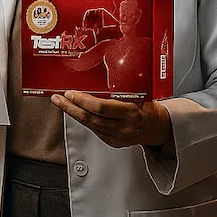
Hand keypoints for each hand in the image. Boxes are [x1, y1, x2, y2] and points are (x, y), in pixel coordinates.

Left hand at [50, 90, 172, 148]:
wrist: (158, 127)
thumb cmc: (148, 107)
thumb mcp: (139, 94)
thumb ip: (122, 89)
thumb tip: (98, 74)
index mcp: (132, 112)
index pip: (101, 107)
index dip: (83, 100)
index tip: (71, 93)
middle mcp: (124, 126)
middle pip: (90, 117)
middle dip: (70, 107)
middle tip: (58, 98)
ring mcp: (118, 136)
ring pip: (89, 125)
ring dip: (72, 113)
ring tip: (60, 103)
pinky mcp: (113, 142)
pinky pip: (94, 130)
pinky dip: (82, 119)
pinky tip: (73, 112)